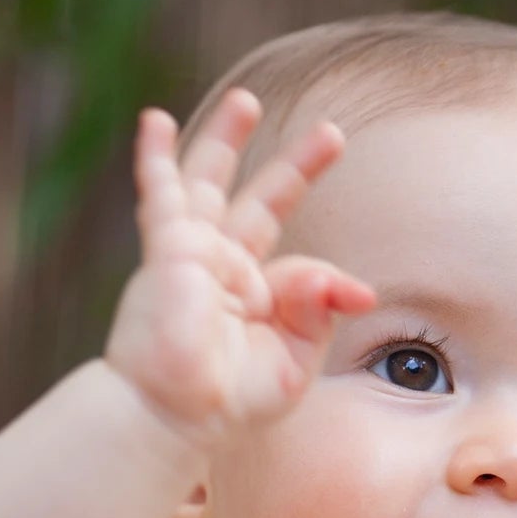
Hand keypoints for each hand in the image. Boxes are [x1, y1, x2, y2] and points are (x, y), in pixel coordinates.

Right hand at [105, 88, 376, 446]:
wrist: (177, 415)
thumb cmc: (231, 401)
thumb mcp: (295, 361)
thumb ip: (320, 315)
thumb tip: (358, 286)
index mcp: (257, 296)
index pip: (297, 261)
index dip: (327, 274)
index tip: (362, 291)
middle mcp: (225, 267)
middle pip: (262, 202)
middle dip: (296, 168)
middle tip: (332, 132)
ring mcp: (194, 253)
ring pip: (210, 182)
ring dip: (225, 139)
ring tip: (247, 102)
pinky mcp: (168, 248)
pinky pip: (161, 194)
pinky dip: (157, 158)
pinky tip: (154, 122)